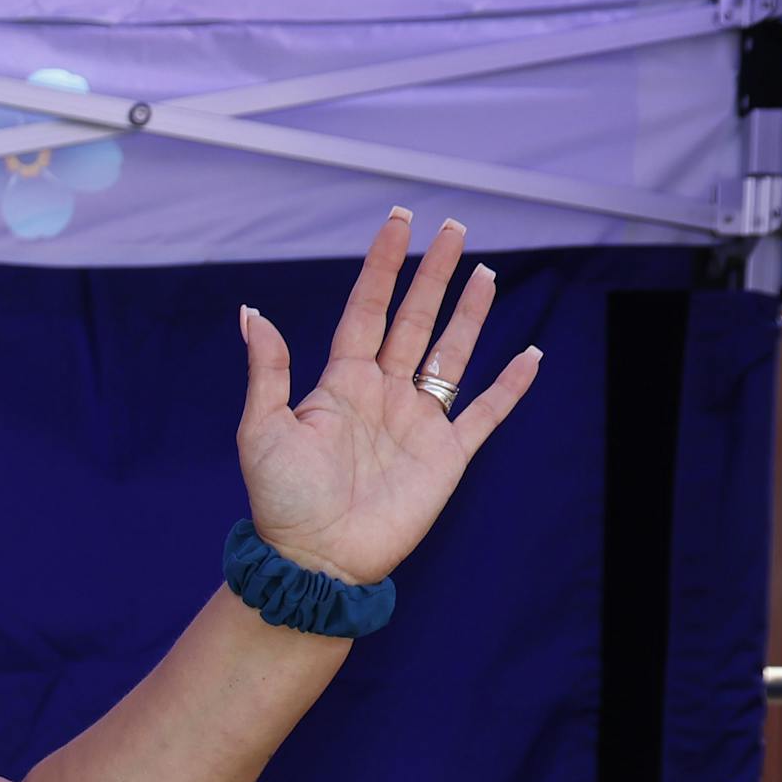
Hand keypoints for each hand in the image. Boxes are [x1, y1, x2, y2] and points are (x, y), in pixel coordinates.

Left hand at [235, 210, 539, 587]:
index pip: (367, 309)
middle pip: (414, 320)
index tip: (400, 221)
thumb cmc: (282, 501)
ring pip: (451, 354)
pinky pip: (485, 413)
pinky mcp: (445, 457)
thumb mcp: (262, 430)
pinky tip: (530, 356)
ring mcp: (416, 423)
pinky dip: (509, 386)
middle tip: (454, 229)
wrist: (315, 560)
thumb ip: (267, 370)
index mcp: (340, 384)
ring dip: (469, 315)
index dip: (383, 266)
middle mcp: (382, 395)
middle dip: (434, 275)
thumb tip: (251, 312)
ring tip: (486, 273)